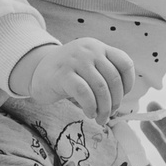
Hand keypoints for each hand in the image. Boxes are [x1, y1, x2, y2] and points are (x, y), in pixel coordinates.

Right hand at [19, 38, 136, 117]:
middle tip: (110, 113)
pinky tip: (89, 113)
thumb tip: (120, 101)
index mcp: (98, 47)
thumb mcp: (89, 67)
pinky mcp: (63, 75)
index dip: (128, 83)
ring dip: (104, 108)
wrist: (37, 71)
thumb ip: (104, 75)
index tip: (122, 96)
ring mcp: (75, 61)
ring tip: (100, 118)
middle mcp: (89, 50)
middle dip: (115, 101)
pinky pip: (85, 93)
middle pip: (113, 79)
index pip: (124, 63)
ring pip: (101, 88)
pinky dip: (91, 107)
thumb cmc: (68, 74)